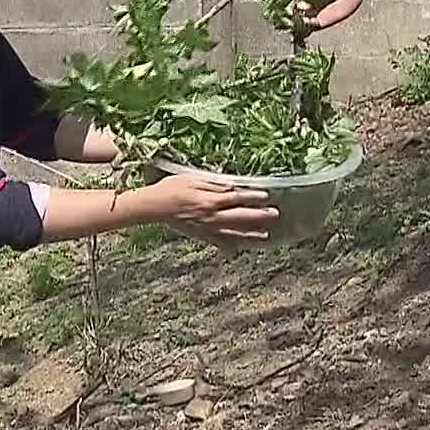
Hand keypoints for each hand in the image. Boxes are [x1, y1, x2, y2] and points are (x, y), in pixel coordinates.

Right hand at [140, 175, 276, 243]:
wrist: (154, 206)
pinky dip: (229, 246)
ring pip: (233, 234)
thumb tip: (232, 186)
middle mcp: (211, 216)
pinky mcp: (200, 236)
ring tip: (265, 237)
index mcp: (210, 200)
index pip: (237, 198)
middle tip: (275, 215)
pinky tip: (238, 249)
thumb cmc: (172, 188)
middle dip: (259, 216)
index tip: (267, 196)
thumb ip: (214, 184)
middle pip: (240, 217)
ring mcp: (206, 228)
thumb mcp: (193, 179)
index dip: (253, 197)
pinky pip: (218, 243)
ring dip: (250, 236)